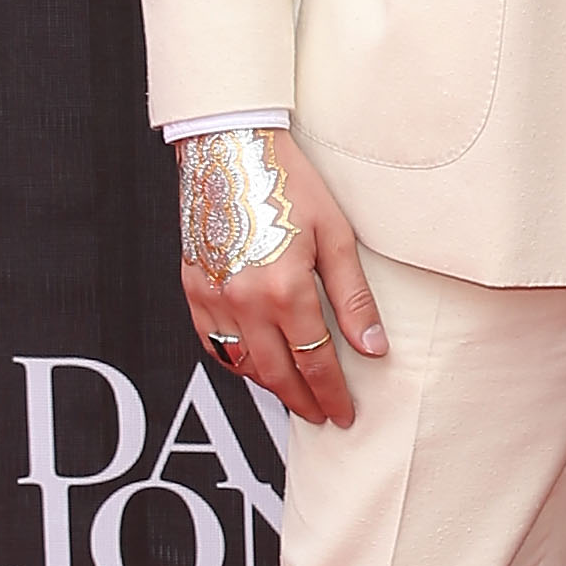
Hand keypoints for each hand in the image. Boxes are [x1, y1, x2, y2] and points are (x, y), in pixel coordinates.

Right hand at [178, 131, 387, 429]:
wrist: (229, 149)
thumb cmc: (286, 183)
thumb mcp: (336, 237)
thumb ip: (353, 298)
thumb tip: (372, 347)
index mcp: (284, 289)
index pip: (315, 361)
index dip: (332, 393)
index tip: (344, 413)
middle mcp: (244, 301)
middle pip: (277, 373)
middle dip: (303, 401)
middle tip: (323, 417)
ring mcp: (213, 297)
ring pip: (242, 364)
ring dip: (270, 386)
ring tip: (294, 395)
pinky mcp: (194, 288)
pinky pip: (212, 344)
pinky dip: (234, 363)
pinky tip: (252, 366)